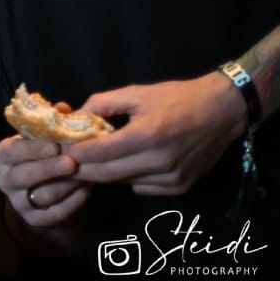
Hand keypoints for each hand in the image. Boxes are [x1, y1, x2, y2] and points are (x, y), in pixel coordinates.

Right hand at [0, 131, 87, 227]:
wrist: (44, 195)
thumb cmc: (43, 159)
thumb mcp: (43, 141)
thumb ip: (51, 125)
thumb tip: (63, 107)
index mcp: (2, 156)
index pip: (12, 151)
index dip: (33, 148)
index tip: (54, 144)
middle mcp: (5, 179)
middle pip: (24, 175)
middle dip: (49, 168)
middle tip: (71, 162)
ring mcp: (18, 202)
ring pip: (43, 195)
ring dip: (66, 184)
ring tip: (86, 174)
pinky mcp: (35, 220)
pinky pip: (55, 212)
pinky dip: (73, 201)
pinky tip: (87, 189)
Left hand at [65, 73, 245, 194]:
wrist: (222, 111)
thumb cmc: (177, 98)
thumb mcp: (136, 92)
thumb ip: (103, 103)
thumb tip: (75, 117)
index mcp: (145, 136)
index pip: (98, 153)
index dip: (74, 154)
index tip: (57, 151)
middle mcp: (158, 162)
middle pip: (106, 175)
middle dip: (81, 170)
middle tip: (63, 164)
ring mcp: (171, 178)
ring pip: (123, 183)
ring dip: (104, 175)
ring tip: (89, 163)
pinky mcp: (181, 187)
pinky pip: (143, 188)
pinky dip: (129, 179)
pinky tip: (125, 164)